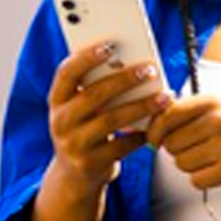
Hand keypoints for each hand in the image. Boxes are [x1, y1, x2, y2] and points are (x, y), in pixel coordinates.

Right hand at [45, 40, 163, 187]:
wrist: (74, 175)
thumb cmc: (85, 130)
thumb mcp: (79, 109)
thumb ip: (94, 87)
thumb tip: (128, 60)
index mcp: (56, 101)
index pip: (66, 73)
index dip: (86, 57)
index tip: (110, 45)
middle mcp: (60, 122)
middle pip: (94, 95)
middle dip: (124, 80)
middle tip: (149, 70)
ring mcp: (73, 145)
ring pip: (111, 120)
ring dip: (141, 106)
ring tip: (164, 97)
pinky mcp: (90, 164)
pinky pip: (121, 146)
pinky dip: (140, 136)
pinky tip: (155, 127)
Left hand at [146, 88, 220, 194]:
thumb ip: (195, 109)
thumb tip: (160, 120)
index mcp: (214, 101)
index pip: (167, 115)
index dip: (155, 130)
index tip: (155, 138)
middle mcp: (218, 121)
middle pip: (171, 142)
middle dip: (176, 149)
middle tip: (192, 149)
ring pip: (182, 163)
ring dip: (190, 165)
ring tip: (208, 159)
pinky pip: (197, 180)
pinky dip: (202, 178)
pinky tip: (215, 170)